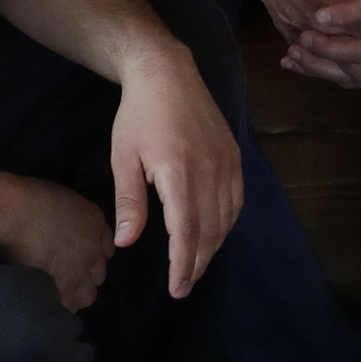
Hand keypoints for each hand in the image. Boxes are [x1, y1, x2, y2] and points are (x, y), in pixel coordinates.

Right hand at [0, 174, 114, 310]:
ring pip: (90, 291)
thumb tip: (63, 228)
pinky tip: (54, 304)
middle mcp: (96, 243)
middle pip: (100, 270)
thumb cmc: (26, 198)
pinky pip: (74, 301)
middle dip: (86, 274)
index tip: (78, 259)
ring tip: (61, 294)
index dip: (91, 254)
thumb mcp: (60, 199)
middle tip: (67, 276)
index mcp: (94, 219)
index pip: (106, 246)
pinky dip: (65, 304)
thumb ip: (70, 217)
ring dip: (78, 292)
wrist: (12, 211)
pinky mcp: (69, 280)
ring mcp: (85, 263)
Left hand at [108, 56, 243, 298]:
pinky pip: (236, 200)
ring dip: (213, 247)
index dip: (183, 264)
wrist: (167, 73)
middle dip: (197, 263)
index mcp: (180, 172)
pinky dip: (227, 223)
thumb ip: (130, 201)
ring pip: (226, 218)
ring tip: (196, 266)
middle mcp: (210, 170)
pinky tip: (214, 233)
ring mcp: (227, 162)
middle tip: (183, 287)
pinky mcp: (234, 155)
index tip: (177, 288)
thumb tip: (127, 243)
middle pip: (210, 231)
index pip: (187, 232)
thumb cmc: (138, 116)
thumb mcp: (123, 157)